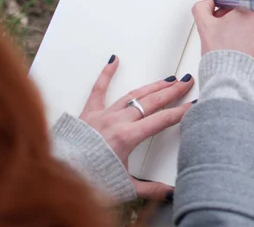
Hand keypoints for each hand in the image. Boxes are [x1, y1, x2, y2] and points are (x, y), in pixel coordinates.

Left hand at [79, 56, 193, 199]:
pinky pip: (99, 89)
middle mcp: (117, 121)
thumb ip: (151, 189)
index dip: (180, 112)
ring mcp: (103, 114)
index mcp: (128, 137)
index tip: (193, 104)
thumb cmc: (91, 179)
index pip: (162, 121)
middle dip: (171, 92)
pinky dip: (106, 74)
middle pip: (151, 102)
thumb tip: (171, 192)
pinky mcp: (89, 112)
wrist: (61, 174)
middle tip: (186, 82)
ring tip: (167, 79)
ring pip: (133, 95)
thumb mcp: (125, 186)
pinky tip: (114, 60)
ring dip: (152, 86)